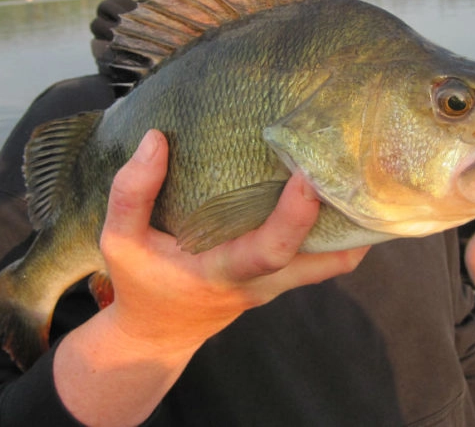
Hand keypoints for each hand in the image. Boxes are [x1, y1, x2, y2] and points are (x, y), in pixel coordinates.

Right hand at [102, 128, 368, 349]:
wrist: (159, 334)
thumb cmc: (142, 283)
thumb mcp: (119, 242)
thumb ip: (131, 194)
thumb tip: (156, 139)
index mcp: (223, 274)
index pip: (270, 251)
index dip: (295, 216)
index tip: (307, 175)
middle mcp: (262, 283)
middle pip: (324, 260)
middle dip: (347, 218)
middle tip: (354, 164)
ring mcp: (278, 285)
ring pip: (333, 261)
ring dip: (352, 223)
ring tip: (355, 168)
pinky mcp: (283, 278)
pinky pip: (324, 256)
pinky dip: (339, 227)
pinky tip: (337, 187)